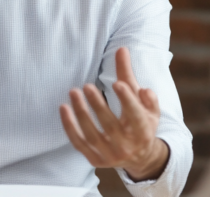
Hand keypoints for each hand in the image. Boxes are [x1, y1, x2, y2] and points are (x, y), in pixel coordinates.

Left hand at [60, 47, 168, 181]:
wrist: (141, 158)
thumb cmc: (142, 123)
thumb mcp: (145, 102)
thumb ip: (131, 76)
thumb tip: (121, 50)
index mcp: (144, 131)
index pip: (136, 116)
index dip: (128, 100)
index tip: (118, 84)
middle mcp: (128, 146)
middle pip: (110, 126)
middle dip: (98, 105)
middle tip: (87, 86)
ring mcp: (110, 155)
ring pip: (92, 135)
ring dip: (81, 114)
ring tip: (73, 92)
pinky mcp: (96, 160)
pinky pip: (79, 143)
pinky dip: (69, 127)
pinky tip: (64, 108)